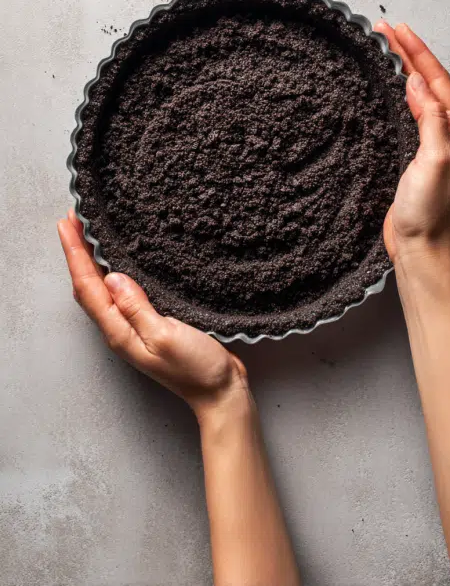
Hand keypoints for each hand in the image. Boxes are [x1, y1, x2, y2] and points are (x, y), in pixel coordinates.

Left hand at [58, 210, 247, 420]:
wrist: (220, 392)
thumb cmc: (197, 369)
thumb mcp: (166, 336)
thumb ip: (137, 308)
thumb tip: (112, 277)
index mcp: (120, 332)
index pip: (88, 287)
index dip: (75, 253)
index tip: (67, 224)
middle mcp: (120, 329)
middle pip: (88, 286)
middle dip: (77, 252)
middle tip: (74, 219)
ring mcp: (134, 328)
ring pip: (102, 289)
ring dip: (91, 260)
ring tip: (88, 233)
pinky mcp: (149, 324)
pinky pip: (122, 293)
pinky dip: (113, 271)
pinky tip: (120, 261)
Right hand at [373, 22, 449, 264]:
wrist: (420, 250)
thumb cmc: (430, 215)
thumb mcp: (433, 162)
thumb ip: (429, 120)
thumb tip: (417, 84)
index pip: (439, 82)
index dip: (418, 53)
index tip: (397, 31)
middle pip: (431, 84)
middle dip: (411, 55)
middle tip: (387, 31)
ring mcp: (435, 146)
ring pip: (422, 97)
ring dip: (406, 71)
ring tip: (389, 50)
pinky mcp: (418, 157)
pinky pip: (412, 115)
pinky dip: (401, 95)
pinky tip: (392, 89)